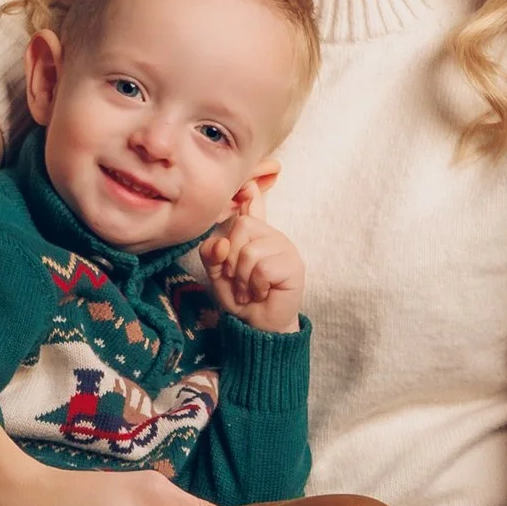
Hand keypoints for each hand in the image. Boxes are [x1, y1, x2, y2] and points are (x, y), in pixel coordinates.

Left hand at [196, 183, 304, 330]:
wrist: (257, 325)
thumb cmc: (239, 297)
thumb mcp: (217, 273)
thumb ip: (213, 253)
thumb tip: (222, 241)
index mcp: (252, 232)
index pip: (252, 200)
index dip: (250, 187)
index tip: (249, 180)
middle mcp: (270, 233)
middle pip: (241, 226)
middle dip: (231, 259)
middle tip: (238, 279)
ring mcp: (284, 247)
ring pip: (250, 250)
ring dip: (243, 278)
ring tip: (249, 289)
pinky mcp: (293, 264)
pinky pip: (262, 268)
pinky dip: (255, 286)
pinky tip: (261, 293)